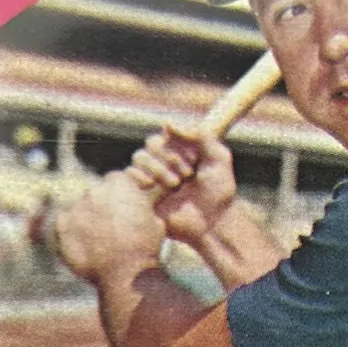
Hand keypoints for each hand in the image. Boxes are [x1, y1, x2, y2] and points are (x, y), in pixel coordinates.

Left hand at [53, 168, 165, 281]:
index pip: (114, 181)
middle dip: (100, 208)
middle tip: (109, 230)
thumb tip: (135, 211)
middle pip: (95, 194)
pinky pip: (64, 225)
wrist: (126, 273)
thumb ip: (140, 209)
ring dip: (85, 221)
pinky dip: (71, 234)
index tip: (120, 211)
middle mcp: (96, 190)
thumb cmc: (145, 249)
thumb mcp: (155, 222)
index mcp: (120, 184)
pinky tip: (84, 248)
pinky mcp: (62, 225)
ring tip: (97, 244)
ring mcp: (77, 206)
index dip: (118, 196)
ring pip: (79, 210)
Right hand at [128, 123, 239, 248]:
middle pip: (151, 143)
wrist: (212, 223)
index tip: (195, 159)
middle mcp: (163, 161)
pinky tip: (154, 186)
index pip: (166, 133)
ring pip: (139, 157)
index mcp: (180, 149)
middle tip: (187, 175)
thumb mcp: (218, 158)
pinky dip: (140, 177)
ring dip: (157, 168)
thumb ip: (201, 135)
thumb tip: (167, 123)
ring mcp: (152, 177)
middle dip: (169, 157)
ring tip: (175, 185)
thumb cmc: (219, 191)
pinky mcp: (142, 194)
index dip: (178, 143)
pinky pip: (128, 176)